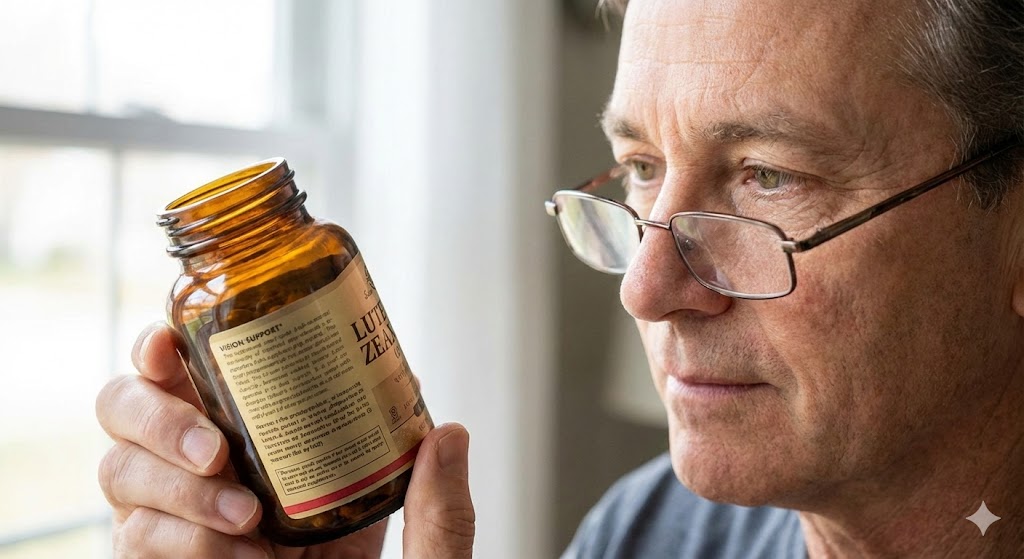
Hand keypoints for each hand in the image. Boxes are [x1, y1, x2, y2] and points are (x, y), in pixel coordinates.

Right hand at [96, 323, 474, 557]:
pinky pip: (133, 540)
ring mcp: (178, 523)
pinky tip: (240, 557)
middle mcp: (213, 474)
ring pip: (121, 474)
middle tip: (216, 451)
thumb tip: (451, 434)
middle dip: (160, 418)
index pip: (197, 376)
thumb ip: (439, 513)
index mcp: (271, 446)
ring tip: (245, 519)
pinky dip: (181, 544)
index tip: (171, 341)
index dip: (167, 350)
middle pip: (129, 413)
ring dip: (178, 488)